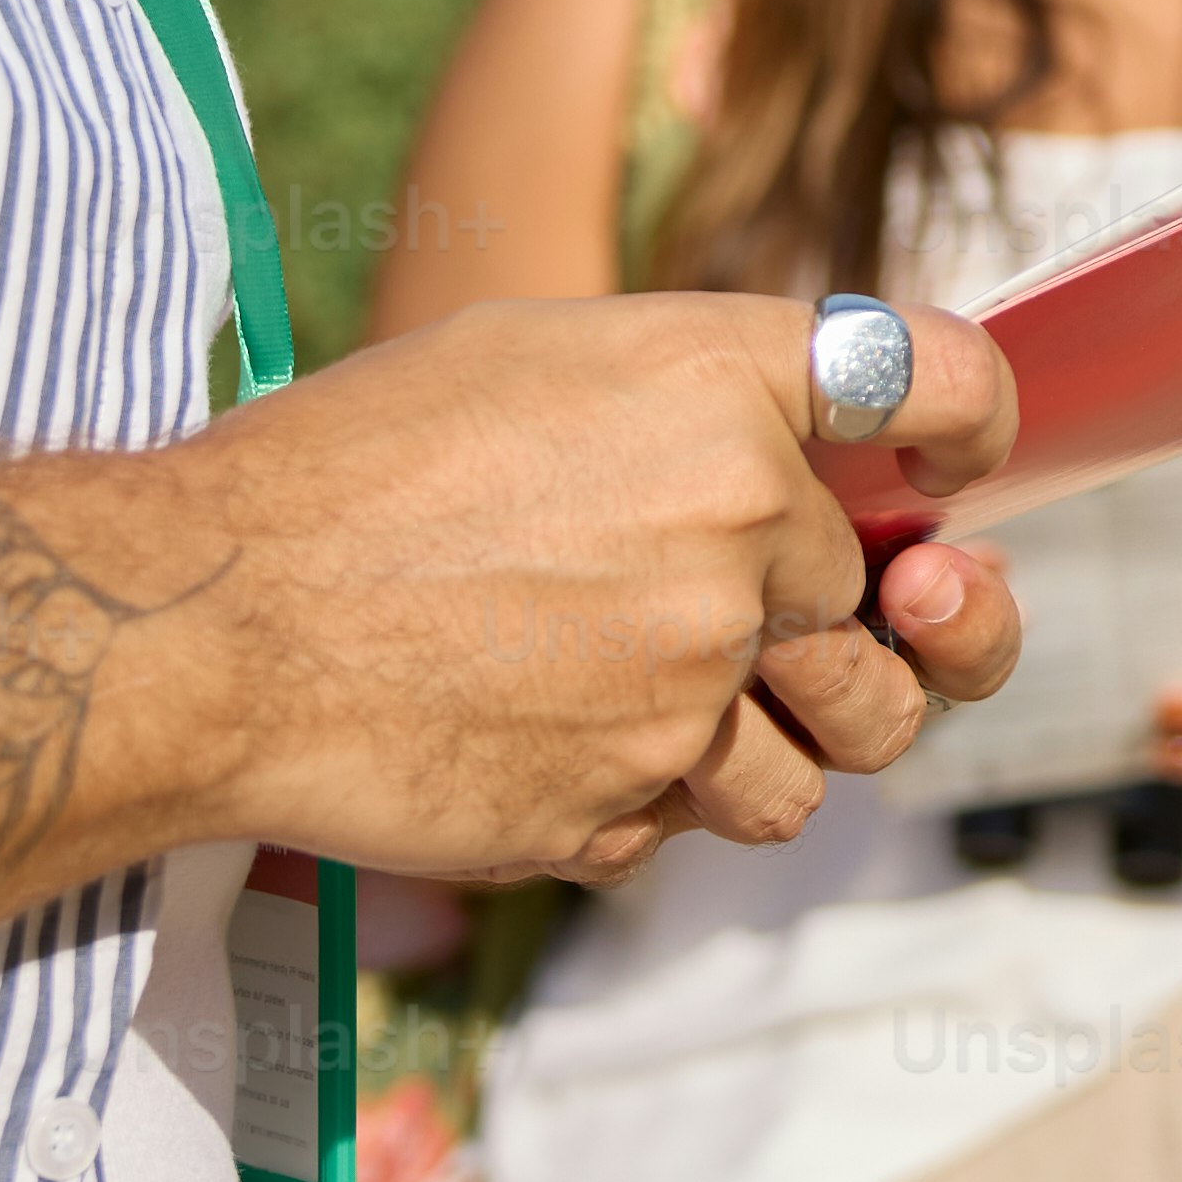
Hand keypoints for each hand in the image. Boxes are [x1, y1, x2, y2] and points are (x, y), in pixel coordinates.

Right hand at [173, 291, 1018, 884]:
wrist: (206, 623)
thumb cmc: (347, 470)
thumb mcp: (537, 360)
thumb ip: (701, 399)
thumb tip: (820, 459)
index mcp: (720, 378)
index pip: (946, 385)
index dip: (976, 432)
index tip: (956, 477)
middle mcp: (738, 519)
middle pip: (891, 609)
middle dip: (835, 631)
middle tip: (752, 627)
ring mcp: (693, 674)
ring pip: (832, 751)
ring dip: (773, 743)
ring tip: (661, 702)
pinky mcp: (629, 801)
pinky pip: (699, 821)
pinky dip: (650, 802)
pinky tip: (551, 742)